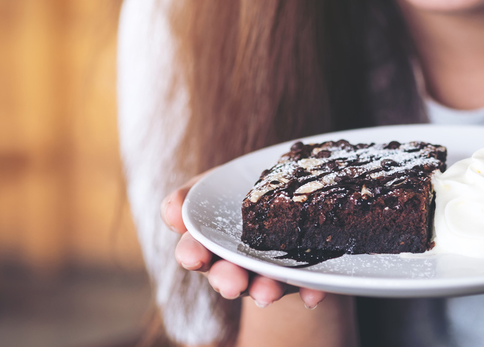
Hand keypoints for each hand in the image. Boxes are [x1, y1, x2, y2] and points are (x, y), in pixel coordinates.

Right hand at [161, 174, 326, 308]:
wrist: (284, 201)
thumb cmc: (238, 194)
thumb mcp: (212, 187)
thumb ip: (191, 197)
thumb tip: (170, 210)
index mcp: (210, 243)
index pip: (193, 250)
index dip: (191, 254)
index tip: (192, 256)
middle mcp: (236, 264)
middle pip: (227, 276)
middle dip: (228, 280)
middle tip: (231, 283)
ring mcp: (267, 273)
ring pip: (263, 286)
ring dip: (264, 290)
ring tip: (268, 292)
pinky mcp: (300, 277)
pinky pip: (306, 286)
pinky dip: (310, 291)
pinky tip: (313, 296)